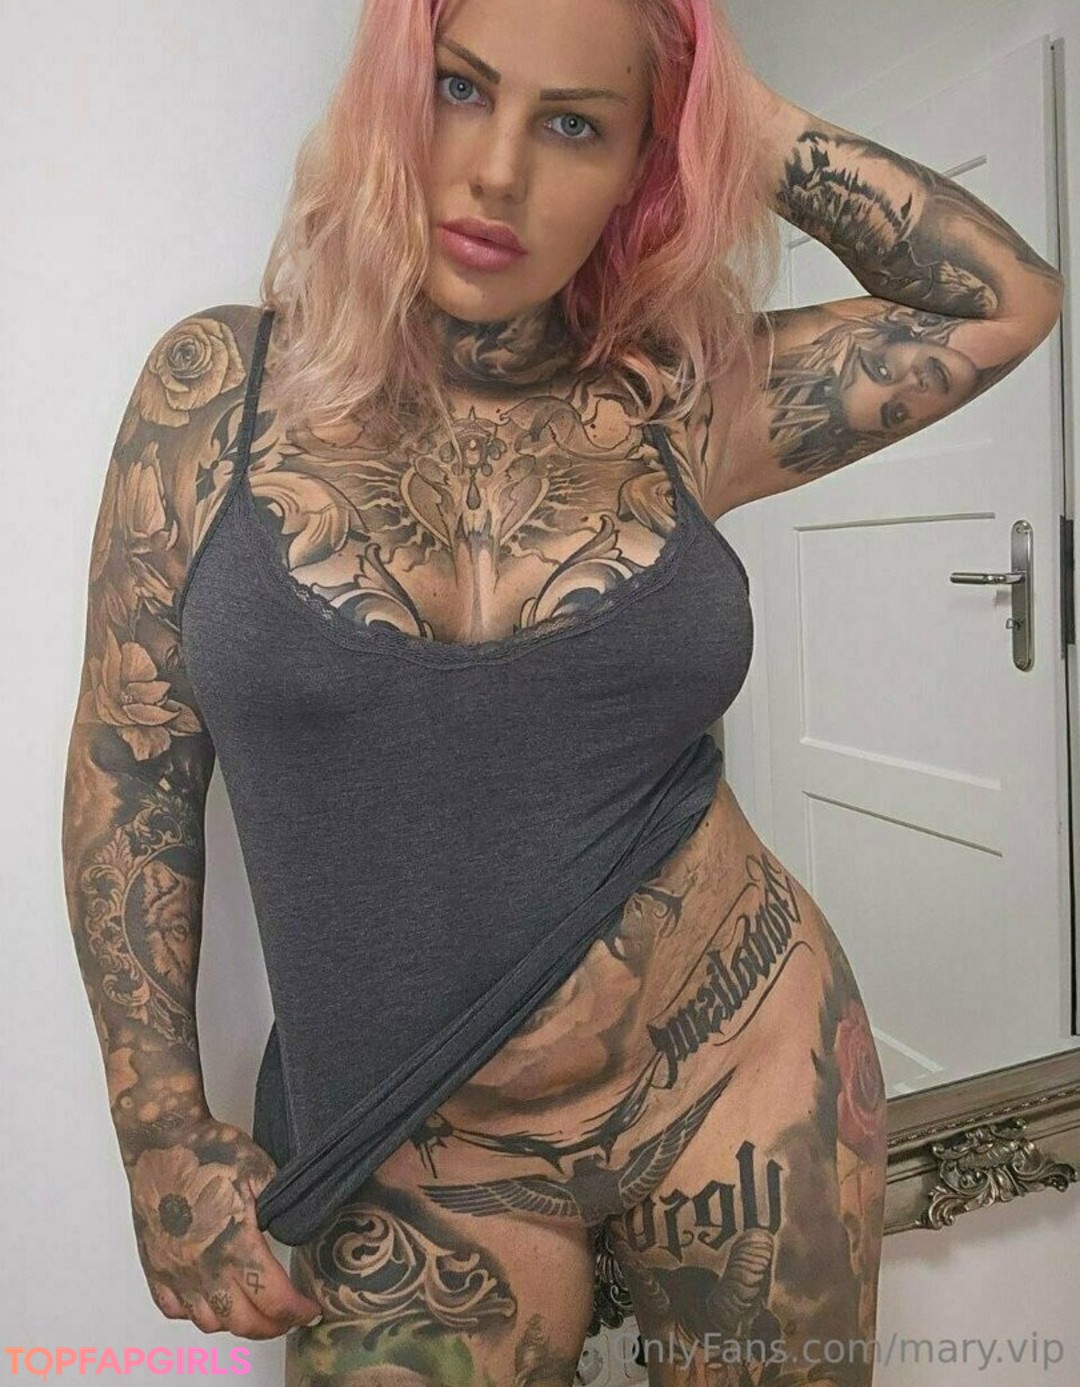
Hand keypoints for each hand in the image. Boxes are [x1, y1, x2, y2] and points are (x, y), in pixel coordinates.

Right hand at [125, 1117, 322, 1338]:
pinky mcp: (154, 1265)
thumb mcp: (264, 1171)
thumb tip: (302, 1228)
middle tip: (289, 1316)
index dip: (298, 1312)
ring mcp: (175, 1270)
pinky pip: (172, 1309)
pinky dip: (195, 1313)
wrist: (164, 1140)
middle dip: (272, 1326)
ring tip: (254, 1309)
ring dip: (235, 1323)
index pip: (274, 1300)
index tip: (311, 1309)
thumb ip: (284, 1207)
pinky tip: (210, 1300)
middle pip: (243, 1322)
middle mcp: (202, 1266)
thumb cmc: (211, 1150)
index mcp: (235, 1244)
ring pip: (207, 1322)